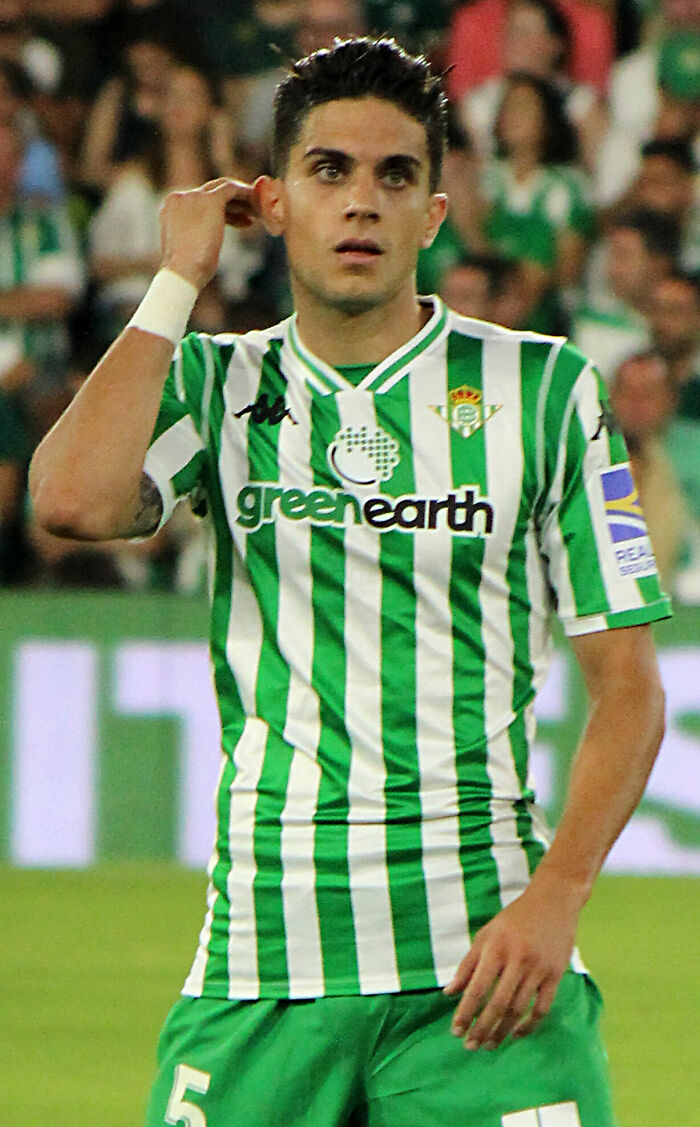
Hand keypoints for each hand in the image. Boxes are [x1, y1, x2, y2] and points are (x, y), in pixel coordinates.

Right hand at [159, 178, 261, 290]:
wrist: (182, 272)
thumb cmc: (186, 272)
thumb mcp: (187, 251)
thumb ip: (193, 238)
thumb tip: (205, 243)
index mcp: (171, 208)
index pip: (199, 202)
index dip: (221, 211)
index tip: (237, 221)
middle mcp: (180, 197)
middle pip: (210, 192)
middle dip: (232, 204)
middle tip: (250, 213)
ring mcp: (194, 196)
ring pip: (222, 190)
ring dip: (241, 202)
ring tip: (258, 214)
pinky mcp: (211, 200)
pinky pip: (231, 189)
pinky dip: (245, 194)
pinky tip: (257, 204)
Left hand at [443, 880, 579, 1049]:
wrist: (553, 900)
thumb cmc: (514, 918)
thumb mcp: (486, 934)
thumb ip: (467, 964)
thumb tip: (448, 993)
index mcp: (496, 947)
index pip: (477, 988)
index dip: (465, 1012)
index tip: (455, 1031)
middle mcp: (517, 959)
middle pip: (497, 1004)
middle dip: (482, 1028)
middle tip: (470, 1046)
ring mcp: (538, 968)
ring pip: (519, 1009)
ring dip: (502, 1031)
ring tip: (489, 1045)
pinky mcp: (556, 974)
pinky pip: (542, 1008)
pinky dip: (529, 1025)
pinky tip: (516, 1034)